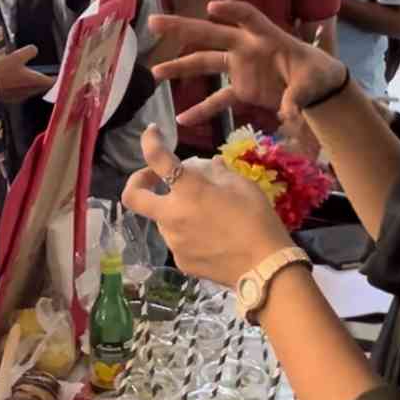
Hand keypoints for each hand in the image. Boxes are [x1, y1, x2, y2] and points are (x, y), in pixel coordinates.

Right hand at [0, 46, 54, 102]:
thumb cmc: (2, 73)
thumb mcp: (17, 56)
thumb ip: (30, 51)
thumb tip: (34, 49)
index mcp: (36, 81)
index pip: (54, 81)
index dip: (57, 76)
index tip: (58, 71)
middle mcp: (31, 91)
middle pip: (43, 86)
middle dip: (44, 79)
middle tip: (44, 71)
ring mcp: (22, 97)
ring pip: (33, 89)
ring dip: (32, 82)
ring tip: (27, 73)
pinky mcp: (13, 99)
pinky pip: (22, 92)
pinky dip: (21, 86)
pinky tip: (14, 79)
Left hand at [122, 126, 285, 288]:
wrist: (266, 267)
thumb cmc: (258, 219)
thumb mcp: (242, 186)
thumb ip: (218, 172)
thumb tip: (208, 165)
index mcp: (188, 190)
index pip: (157, 159)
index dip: (149, 141)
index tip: (151, 132)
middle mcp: (172, 215)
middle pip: (133, 197)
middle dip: (137, 182)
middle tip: (154, 178)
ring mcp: (173, 241)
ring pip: (161, 218)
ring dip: (173, 209)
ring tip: (203, 214)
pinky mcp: (180, 261)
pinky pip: (177, 240)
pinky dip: (186, 232)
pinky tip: (210, 237)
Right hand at [148, 0, 346, 127]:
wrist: (319, 88)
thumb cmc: (317, 75)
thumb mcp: (313, 83)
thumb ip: (298, 96)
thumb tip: (289, 113)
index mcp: (267, 37)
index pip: (248, 17)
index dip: (232, 11)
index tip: (212, 8)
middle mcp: (247, 47)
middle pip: (211, 33)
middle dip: (183, 27)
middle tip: (155, 22)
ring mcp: (240, 66)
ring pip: (205, 63)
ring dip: (181, 67)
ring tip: (155, 72)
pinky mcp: (241, 88)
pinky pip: (218, 99)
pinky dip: (202, 110)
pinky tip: (182, 119)